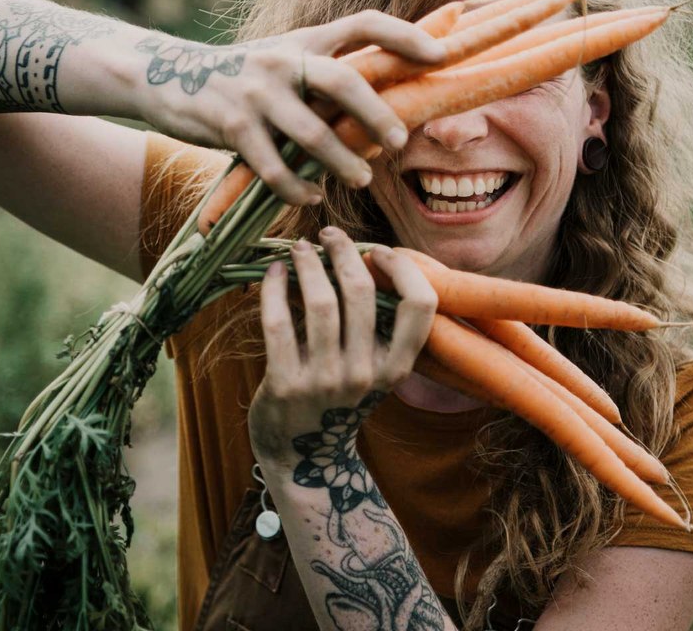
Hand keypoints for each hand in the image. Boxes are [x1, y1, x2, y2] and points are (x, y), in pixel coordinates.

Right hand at [133, 12, 445, 203]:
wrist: (166, 79)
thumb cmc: (242, 80)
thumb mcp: (283, 62)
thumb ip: (323, 76)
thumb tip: (382, 107)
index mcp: (304, 40)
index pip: (364, 24)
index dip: (405, 36)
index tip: (440, 57)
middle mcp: (283, 59)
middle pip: (344, 81)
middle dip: (378, 115)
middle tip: (399, 143)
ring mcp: (256, 92)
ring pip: (312, 133)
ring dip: (342, 162)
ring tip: (361, 179)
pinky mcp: (232, 126)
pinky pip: (276, 167)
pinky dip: (297, 189)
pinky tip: (310, 201)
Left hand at [248, 226, 437, 461]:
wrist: (305, 458)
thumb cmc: (339, 399)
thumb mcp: (373, 370)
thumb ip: (376, 326)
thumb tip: (362, 257)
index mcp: (395, 367)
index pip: (420, 306)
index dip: (403, 268)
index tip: (378, 251)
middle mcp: (365, 374)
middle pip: (361, 292)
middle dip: (343, 252)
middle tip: (328, 235)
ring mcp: (324, 381)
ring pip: (319, 302)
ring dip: (307, 263)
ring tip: (299, 249)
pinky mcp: (285, 385)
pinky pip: (279, 323)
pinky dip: (274, 289)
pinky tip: (273, 273)